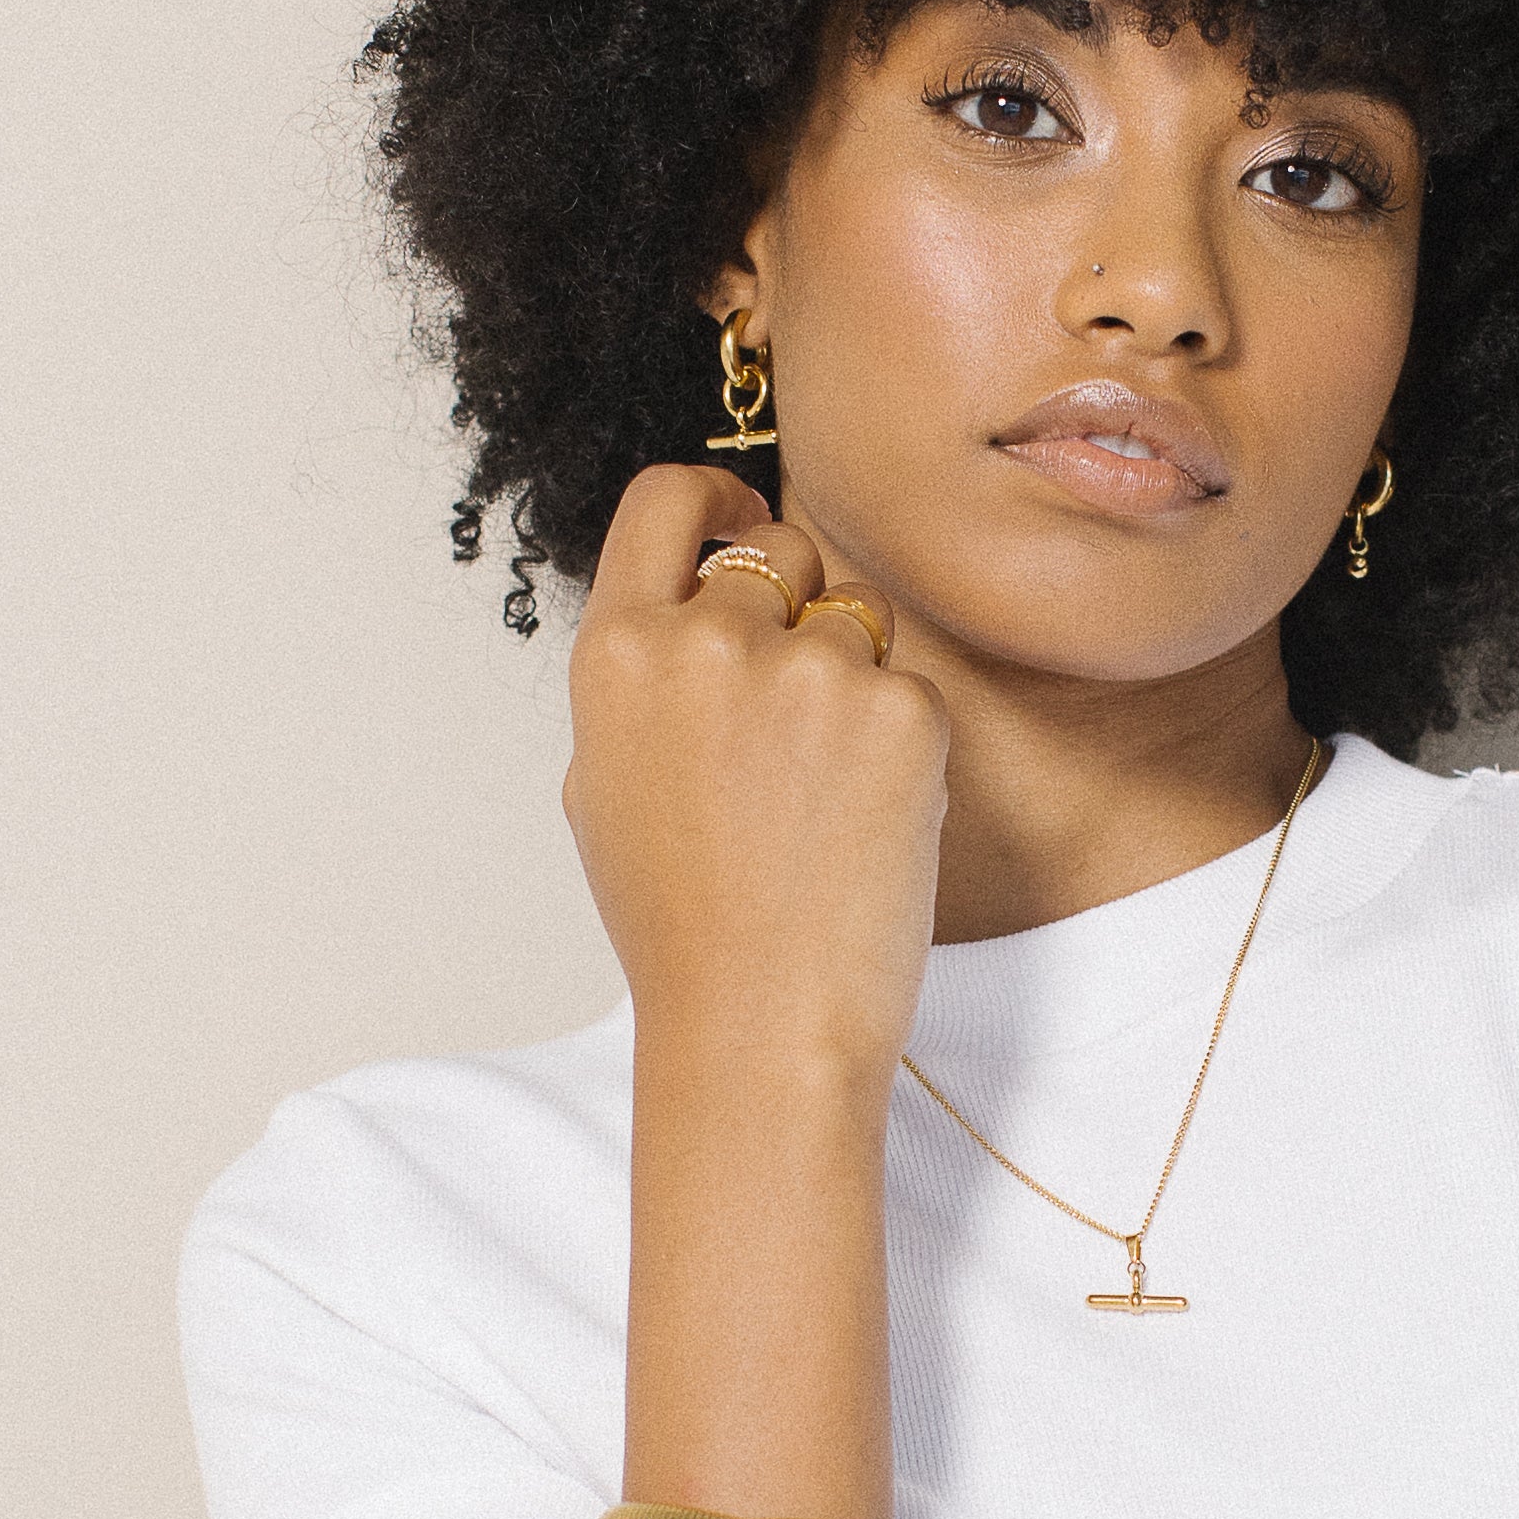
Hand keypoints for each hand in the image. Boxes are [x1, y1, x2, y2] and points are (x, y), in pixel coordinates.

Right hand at [564, 467, 947, 1082]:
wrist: (758, 1020)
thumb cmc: (680, 923)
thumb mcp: (606, 784)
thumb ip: (642, 675)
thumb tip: (683, 601)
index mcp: (618, 651)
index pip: (666, 499)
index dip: (714, 499)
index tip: (740, 516)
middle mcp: (707, 638)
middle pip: (781, 549)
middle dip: (798, 606)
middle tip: (795, 716)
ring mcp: (809, 668)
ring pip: (858, 619)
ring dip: (852, 683)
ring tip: (820, 797)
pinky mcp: (901, 710)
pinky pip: (913, 689)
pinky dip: (902, 747)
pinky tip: (865, 824)